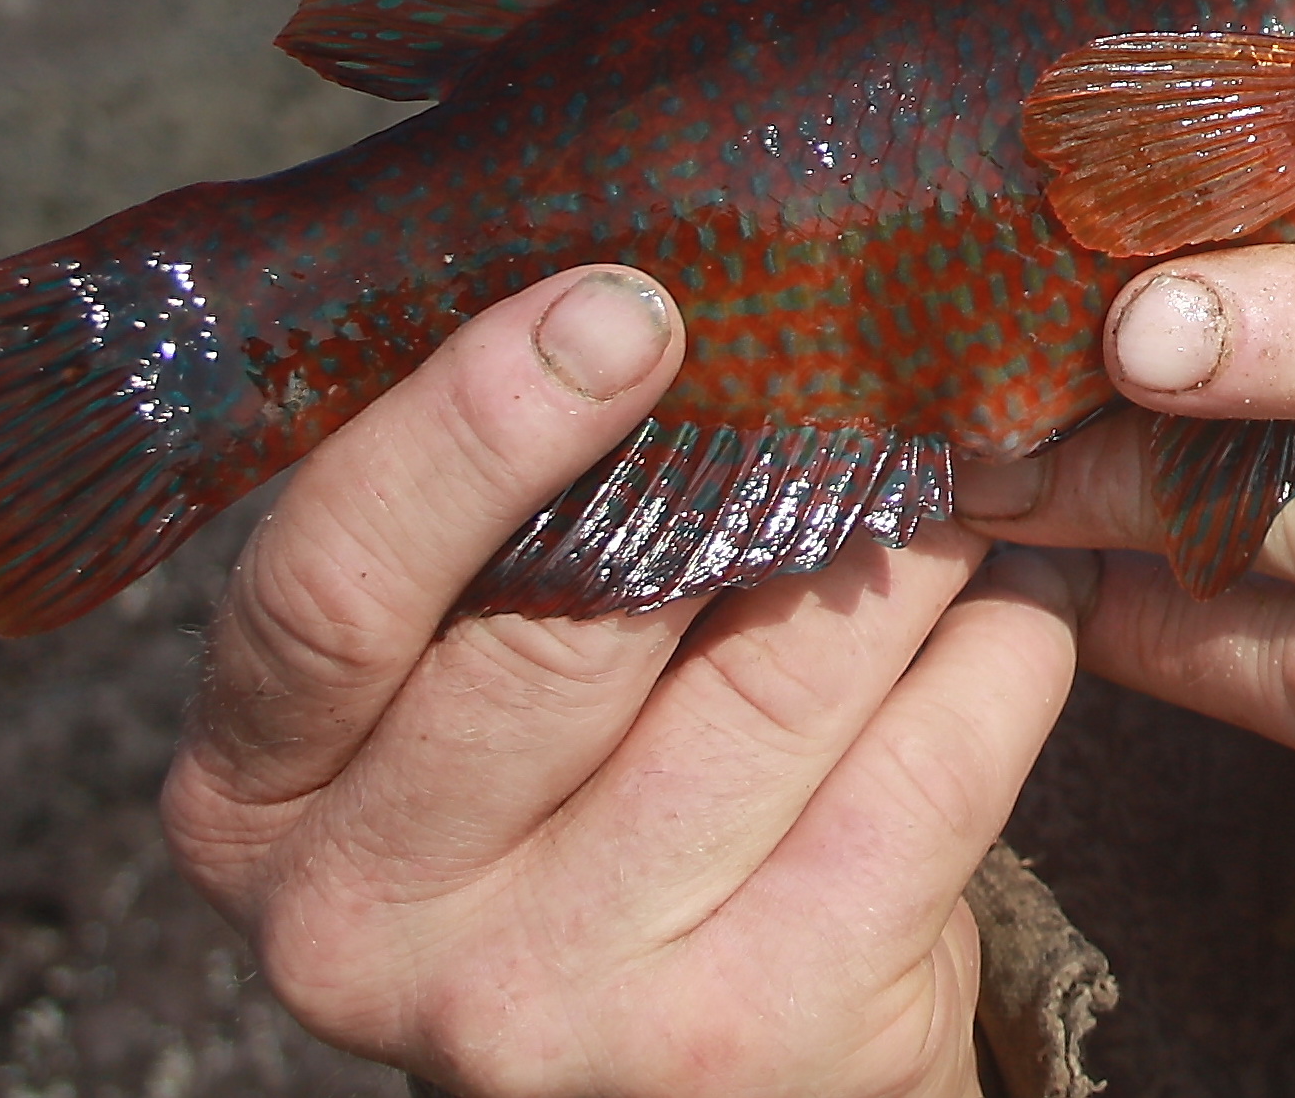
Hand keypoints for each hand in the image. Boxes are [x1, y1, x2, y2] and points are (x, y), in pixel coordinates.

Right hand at [162, 266, 1082, 1097]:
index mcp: (261, 801)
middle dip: (758, 452)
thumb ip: (512, 538)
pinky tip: (1032, 577)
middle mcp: (369, 921)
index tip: (622, 301)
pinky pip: (930, 762)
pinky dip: (1006, 640)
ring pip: (783, 668)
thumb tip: (661, 278)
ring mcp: (556, 1000)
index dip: (474, 424)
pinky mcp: (754, 1034)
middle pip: (581, 617)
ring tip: (974, 441)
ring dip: (913, 526)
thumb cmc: (592, 829)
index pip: (328, 586)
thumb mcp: (470, 702)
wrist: (716, 1091)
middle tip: (869, 344)